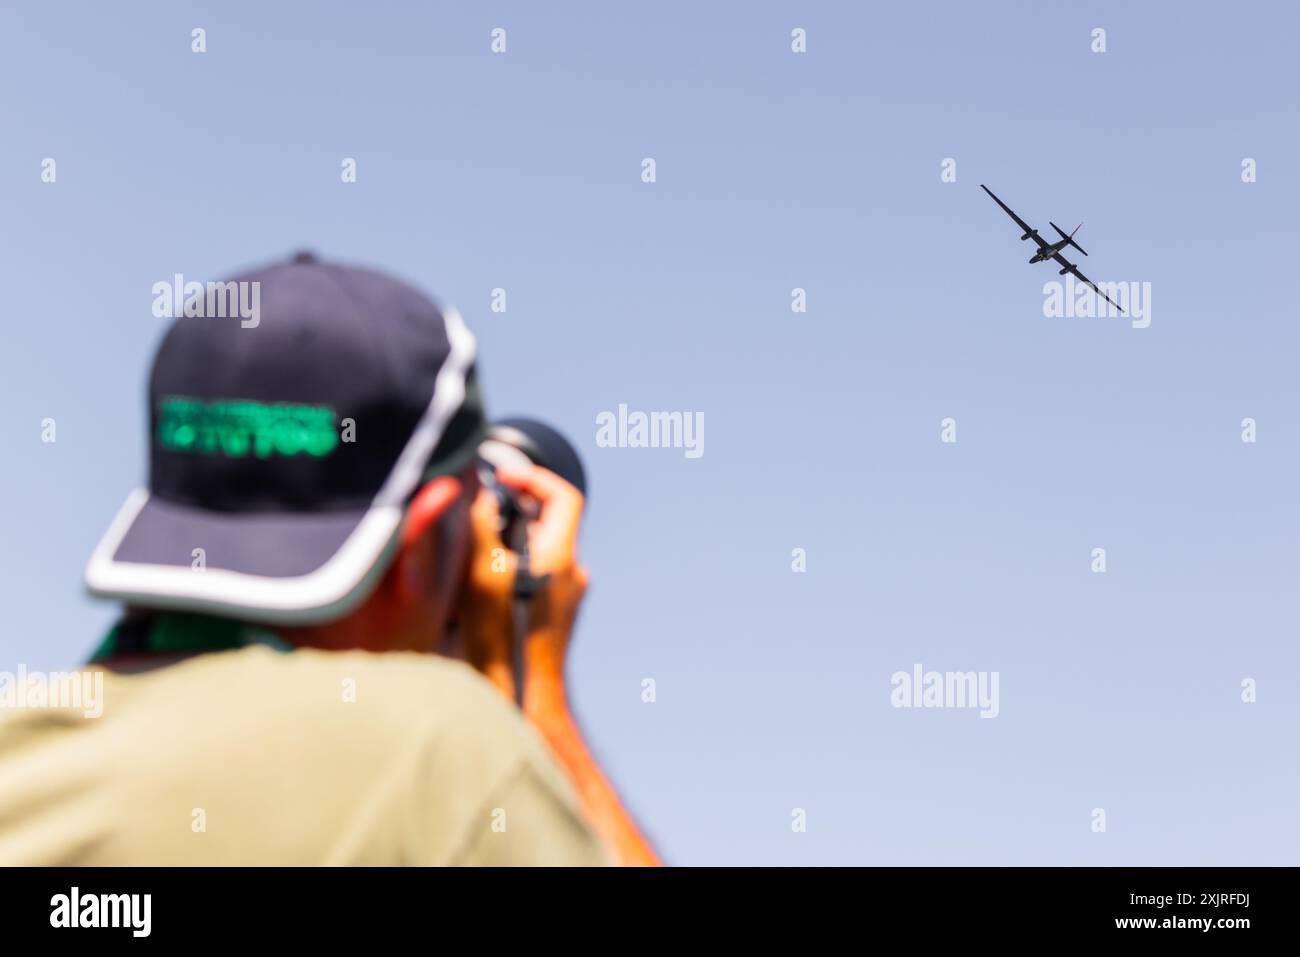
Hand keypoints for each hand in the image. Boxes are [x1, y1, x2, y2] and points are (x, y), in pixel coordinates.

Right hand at [457, 463, 588, 707]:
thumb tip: (481, 499)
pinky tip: (476, 584)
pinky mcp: (553, 616)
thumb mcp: (482, 581)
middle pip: (547, 520)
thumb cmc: (503, 651)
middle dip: (512, 506)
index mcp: (560, 559)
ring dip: (507, 538)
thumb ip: (482, 532)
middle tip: (478, 506)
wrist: (522, 707)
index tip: (505, 476)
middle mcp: (570, 575)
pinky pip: (534, 575)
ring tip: (471, 545)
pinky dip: (509, 565)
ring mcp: (565, 598)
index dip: (535, 478)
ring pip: (538, 548)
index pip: (564, 497)